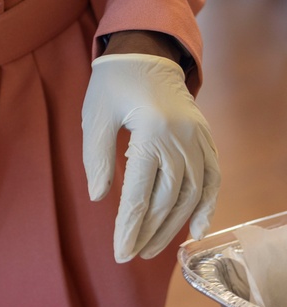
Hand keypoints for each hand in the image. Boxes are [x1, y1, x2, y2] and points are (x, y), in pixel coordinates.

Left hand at [81, 53, 220, 262]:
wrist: (145, 52)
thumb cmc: (112, 83)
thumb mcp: (94, 116)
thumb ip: (96, 158)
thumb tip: (101, 198)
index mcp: (150, 131)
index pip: (139, 193)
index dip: (128, 227)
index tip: (119, 252)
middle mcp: (180, 138)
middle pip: (167, 200)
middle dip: (148, 232)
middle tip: (130, 255)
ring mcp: (197, 138)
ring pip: (191, 194)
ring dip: (174, 226)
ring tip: (153, 248)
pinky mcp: (205, 137)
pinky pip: (212, 177)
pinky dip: (207, 205)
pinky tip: (196, 229)